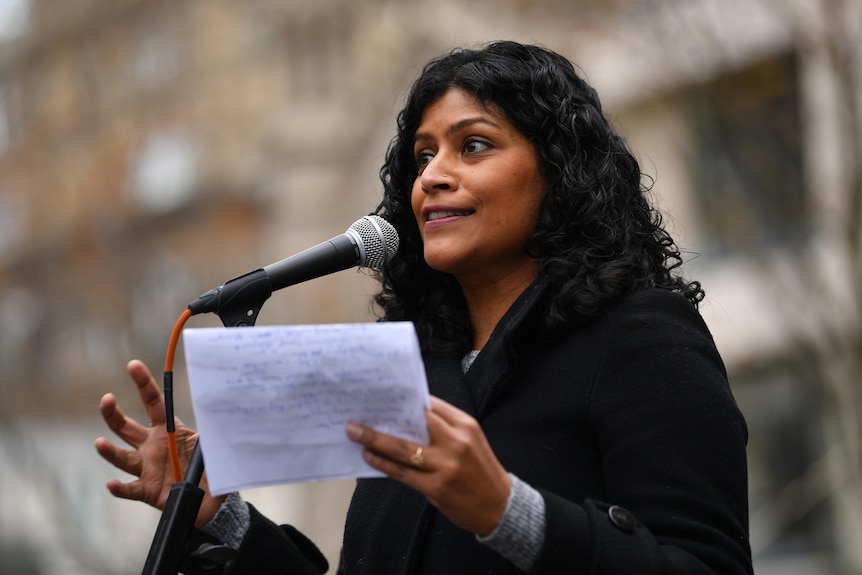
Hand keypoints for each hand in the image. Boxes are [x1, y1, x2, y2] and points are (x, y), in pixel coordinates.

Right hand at [94, 359, 224, 526]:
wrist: (211, 499)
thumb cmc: (209, 466)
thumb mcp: (213, 443)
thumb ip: (215, 427)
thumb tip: (225, 407)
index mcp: (167, 430)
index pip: (153, 403)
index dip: (144, 384)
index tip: (133, 365)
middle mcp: (151, 447)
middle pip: (126, 427)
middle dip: (113, 413)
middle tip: (107, 399)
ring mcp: (146, 468)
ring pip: (123, 457)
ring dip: (110, 451)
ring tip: (100, 443)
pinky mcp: (147, 491)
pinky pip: (130, 489)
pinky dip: (119, 488)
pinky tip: (112, 484)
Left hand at [346, 396, 510, 535]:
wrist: (499, 506)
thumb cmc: (481, 471)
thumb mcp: (471, 441)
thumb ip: (445, 428)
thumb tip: (409, 418)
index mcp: (465, 425)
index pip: (431, 405)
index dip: (405, 399)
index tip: (384, 396)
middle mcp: (455, 441)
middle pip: (414, 423)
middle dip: (385, 417)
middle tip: (360, 414)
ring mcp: (445, 465)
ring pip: (402, 448)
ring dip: (375, 439)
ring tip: (356, 433)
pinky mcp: (436, 486)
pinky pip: (402, 472)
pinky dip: (383, 463)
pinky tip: (370, 456)